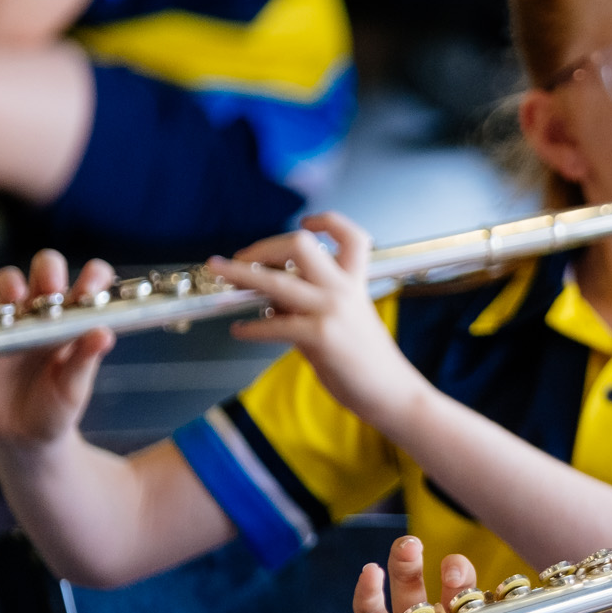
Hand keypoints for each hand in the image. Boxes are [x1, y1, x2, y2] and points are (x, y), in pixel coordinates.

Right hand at [0, 248, 118, 447]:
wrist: (23, 433)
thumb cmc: (57, 406)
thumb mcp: (74, 387)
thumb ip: (86, 360)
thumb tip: (104, 334)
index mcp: (76, 320)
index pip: (90, 283)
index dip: (93, 276)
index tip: (90, 290)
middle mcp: (45, 313)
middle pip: (46, 271)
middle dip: (49, 271)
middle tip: (52, 289)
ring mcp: (12, 321)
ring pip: (8, 284)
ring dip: (10, 284)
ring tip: (13, 299)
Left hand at [217, 212, 427, 430]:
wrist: (391, 391)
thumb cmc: (368, 360)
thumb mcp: (347, 320)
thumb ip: (311, 304)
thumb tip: (272, 299)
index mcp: (355, 283)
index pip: (350, 236)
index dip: (327, 221)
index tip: (307, 221)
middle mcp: (343, 290)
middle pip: (300, 245)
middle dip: (263, 247)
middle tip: (241, 257)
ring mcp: (331, 311)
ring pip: (276, 281)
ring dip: (241, 274)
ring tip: (220, 273)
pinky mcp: (320, 337)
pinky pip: (273, 325)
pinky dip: (250, 328)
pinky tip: (240, 330)